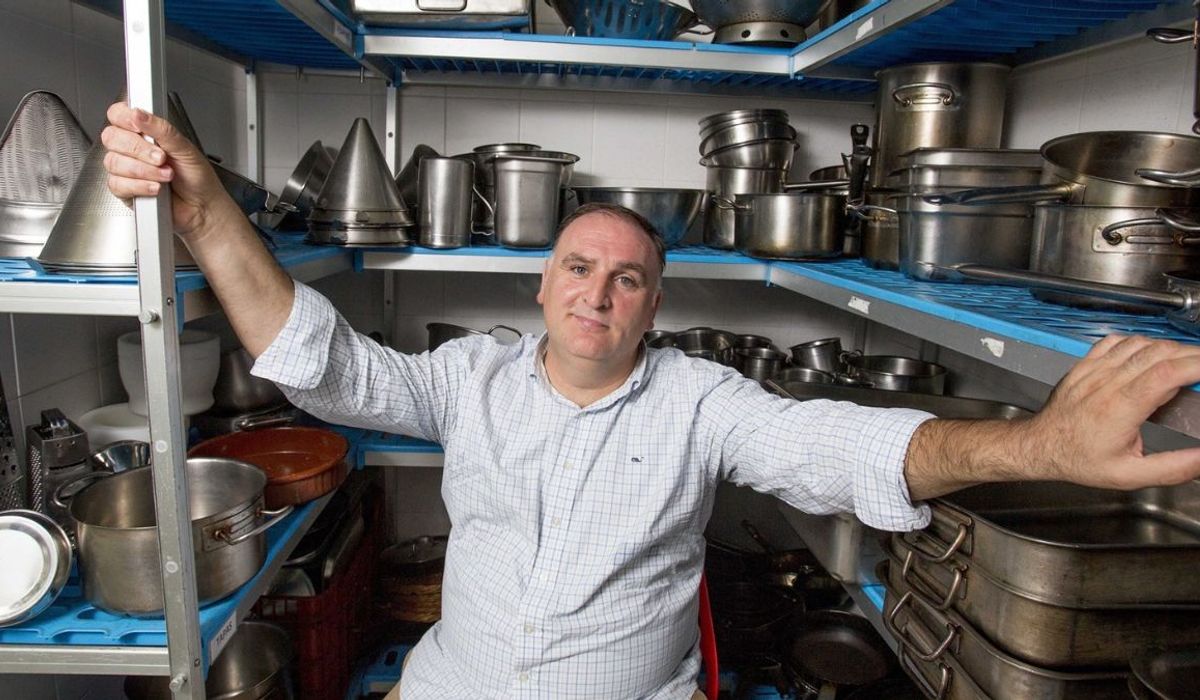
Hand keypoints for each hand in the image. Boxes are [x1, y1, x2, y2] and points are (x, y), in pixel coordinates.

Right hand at [100, 101, 237, 240]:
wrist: (203, 207)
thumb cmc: (197, 177)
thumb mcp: (185, 148)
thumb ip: (162, 129)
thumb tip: (139, 114)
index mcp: (145, 132)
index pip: (118, 115)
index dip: (123, 118)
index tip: (139, 127)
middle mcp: (132, 149)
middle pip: (111, 137)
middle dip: (138, 149)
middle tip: (161, 157)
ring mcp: (126, 169)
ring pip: (114, 162)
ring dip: (144, 170)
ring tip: (166, 175)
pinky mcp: (125, 190)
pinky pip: (117, 184)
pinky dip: (140, 186)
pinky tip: (156, 188)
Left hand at [1030, 334, 1199, 488]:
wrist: (1039, 447)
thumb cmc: (1079, 460)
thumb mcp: (1130, 476)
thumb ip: (1173, 467)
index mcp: (1120, 409)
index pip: (1166, 373)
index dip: (1197, 365)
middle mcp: (1107, 383)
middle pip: (1159, 353)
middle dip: (1192, 355)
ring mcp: (1094, 371)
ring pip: (1139, 344)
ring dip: (1169, 348)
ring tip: (1188, 362)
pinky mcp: (1085, 365)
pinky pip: (1116, 342)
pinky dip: (1140, 342)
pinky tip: (1151, 353)